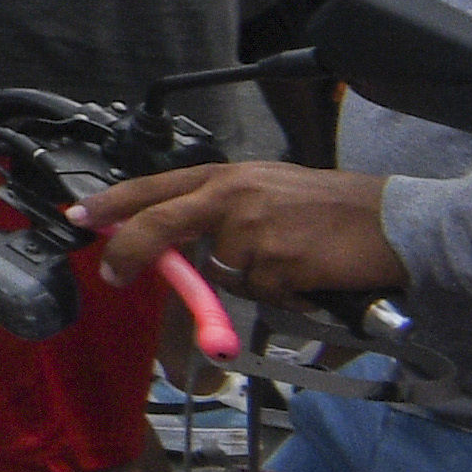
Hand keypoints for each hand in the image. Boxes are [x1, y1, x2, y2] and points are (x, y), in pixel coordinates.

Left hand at [84, 161, 406, 303]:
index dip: (113, 204)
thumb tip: (179, 245)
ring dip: (248, 281)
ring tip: (288, 262)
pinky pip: (259, 294)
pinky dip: (279, 295)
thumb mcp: (266, 191)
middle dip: (130, 252)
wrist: (391, 221)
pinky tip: (305, 276)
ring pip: (221, 274)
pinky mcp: (276, 263)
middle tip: (113, 274)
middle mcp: (233, 196)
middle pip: (161, 223)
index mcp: (227, 175)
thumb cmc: (331, 207)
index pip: (155, 187)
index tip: (80, 217)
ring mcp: (253, 229)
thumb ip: (221, 210)